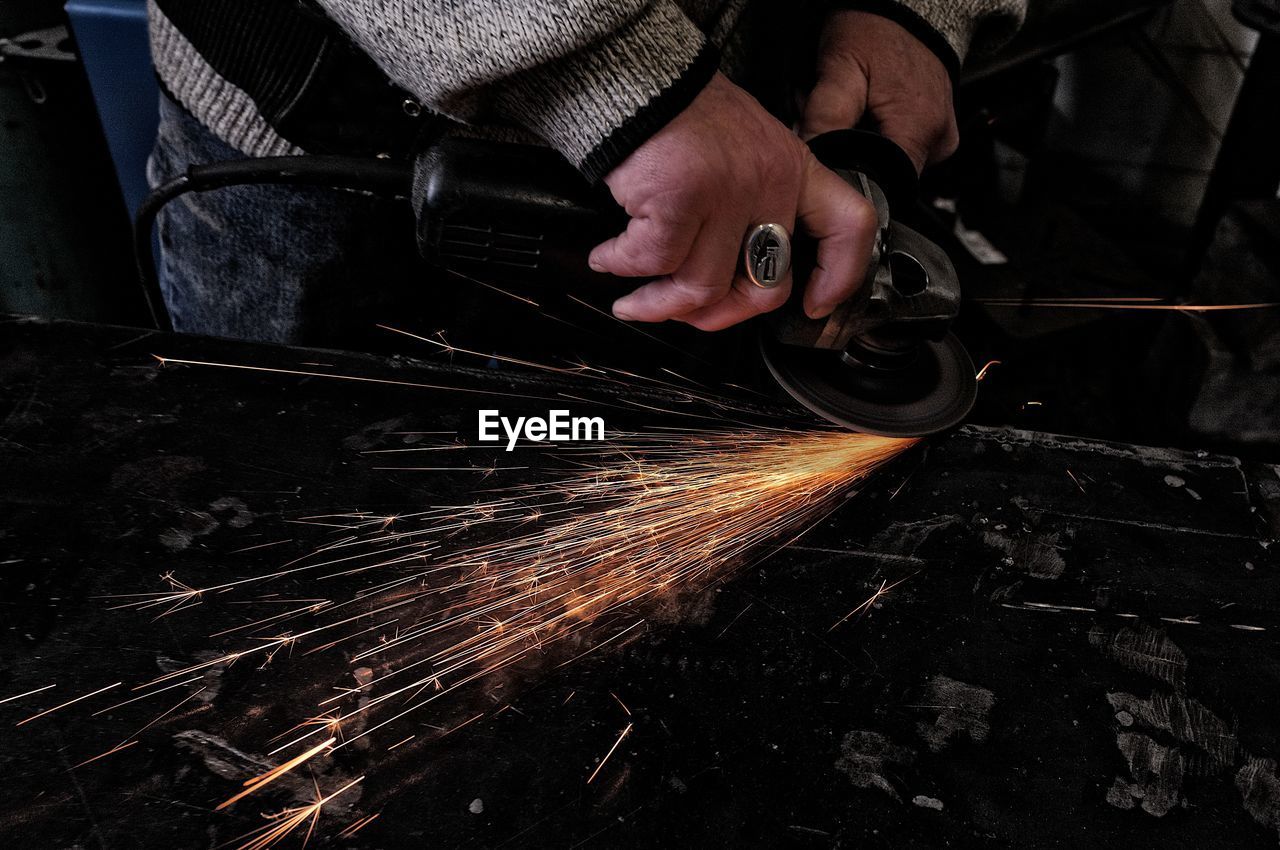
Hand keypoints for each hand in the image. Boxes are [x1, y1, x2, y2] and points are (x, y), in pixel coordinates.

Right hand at [590, 73, 876, 328]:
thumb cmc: (680, 113)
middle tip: (686, 312)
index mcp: (793, 169)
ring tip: (632, 297)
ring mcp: (727, 193)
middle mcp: (769, 182)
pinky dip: (622, 266)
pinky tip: (607, 257)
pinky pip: (655, 262)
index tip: (814, 305)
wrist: (635, 75)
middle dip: (719, 316)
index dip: (839, 277)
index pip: (848, 227)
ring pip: (702, 286)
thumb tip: (738, 269)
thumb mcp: (746, 146)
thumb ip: (756, 201)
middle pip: (765, 285)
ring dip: (657, 303)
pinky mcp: (681, 199)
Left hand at [801, 11, 958, 171]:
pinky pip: (905, 148)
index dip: (851, 181)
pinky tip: (869, 114)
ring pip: (893, 165)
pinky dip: (881, 137)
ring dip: (865, 147)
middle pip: (886, 178)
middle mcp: (938, 140)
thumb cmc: (877, 32)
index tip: (832, 160)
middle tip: (836, 123)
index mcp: (917, 131)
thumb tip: (814, 163)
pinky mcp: (941, 132)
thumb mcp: (840, 71)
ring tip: (852, 113)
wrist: (909, 7)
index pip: (883, 189)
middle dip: (854, 158)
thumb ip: (825, 119)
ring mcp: (943, 137)